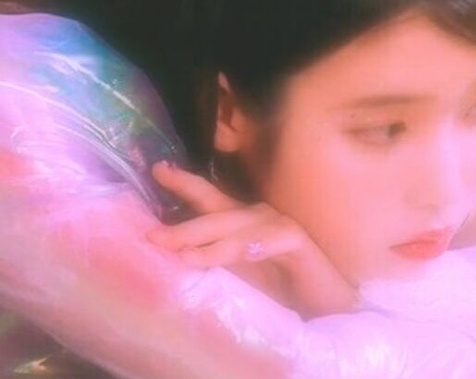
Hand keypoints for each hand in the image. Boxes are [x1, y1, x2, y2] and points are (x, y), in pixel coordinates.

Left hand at [147, 162, 356, 318]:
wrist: (323, 307)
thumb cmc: (279, 292)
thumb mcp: (236, 277)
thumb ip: (209, 262)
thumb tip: (169, 258)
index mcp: (238, 224)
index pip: (207, 199)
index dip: (183, 183)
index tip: (156, 169)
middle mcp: (256, 217)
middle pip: (216, 212)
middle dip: (183, 225)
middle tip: (152, 236)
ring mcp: (278, 225)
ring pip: (238, 225)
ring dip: (210, 241)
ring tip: (182, 256)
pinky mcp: (297, 240)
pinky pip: (270, 240)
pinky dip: (251, 246)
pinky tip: (240, 253)